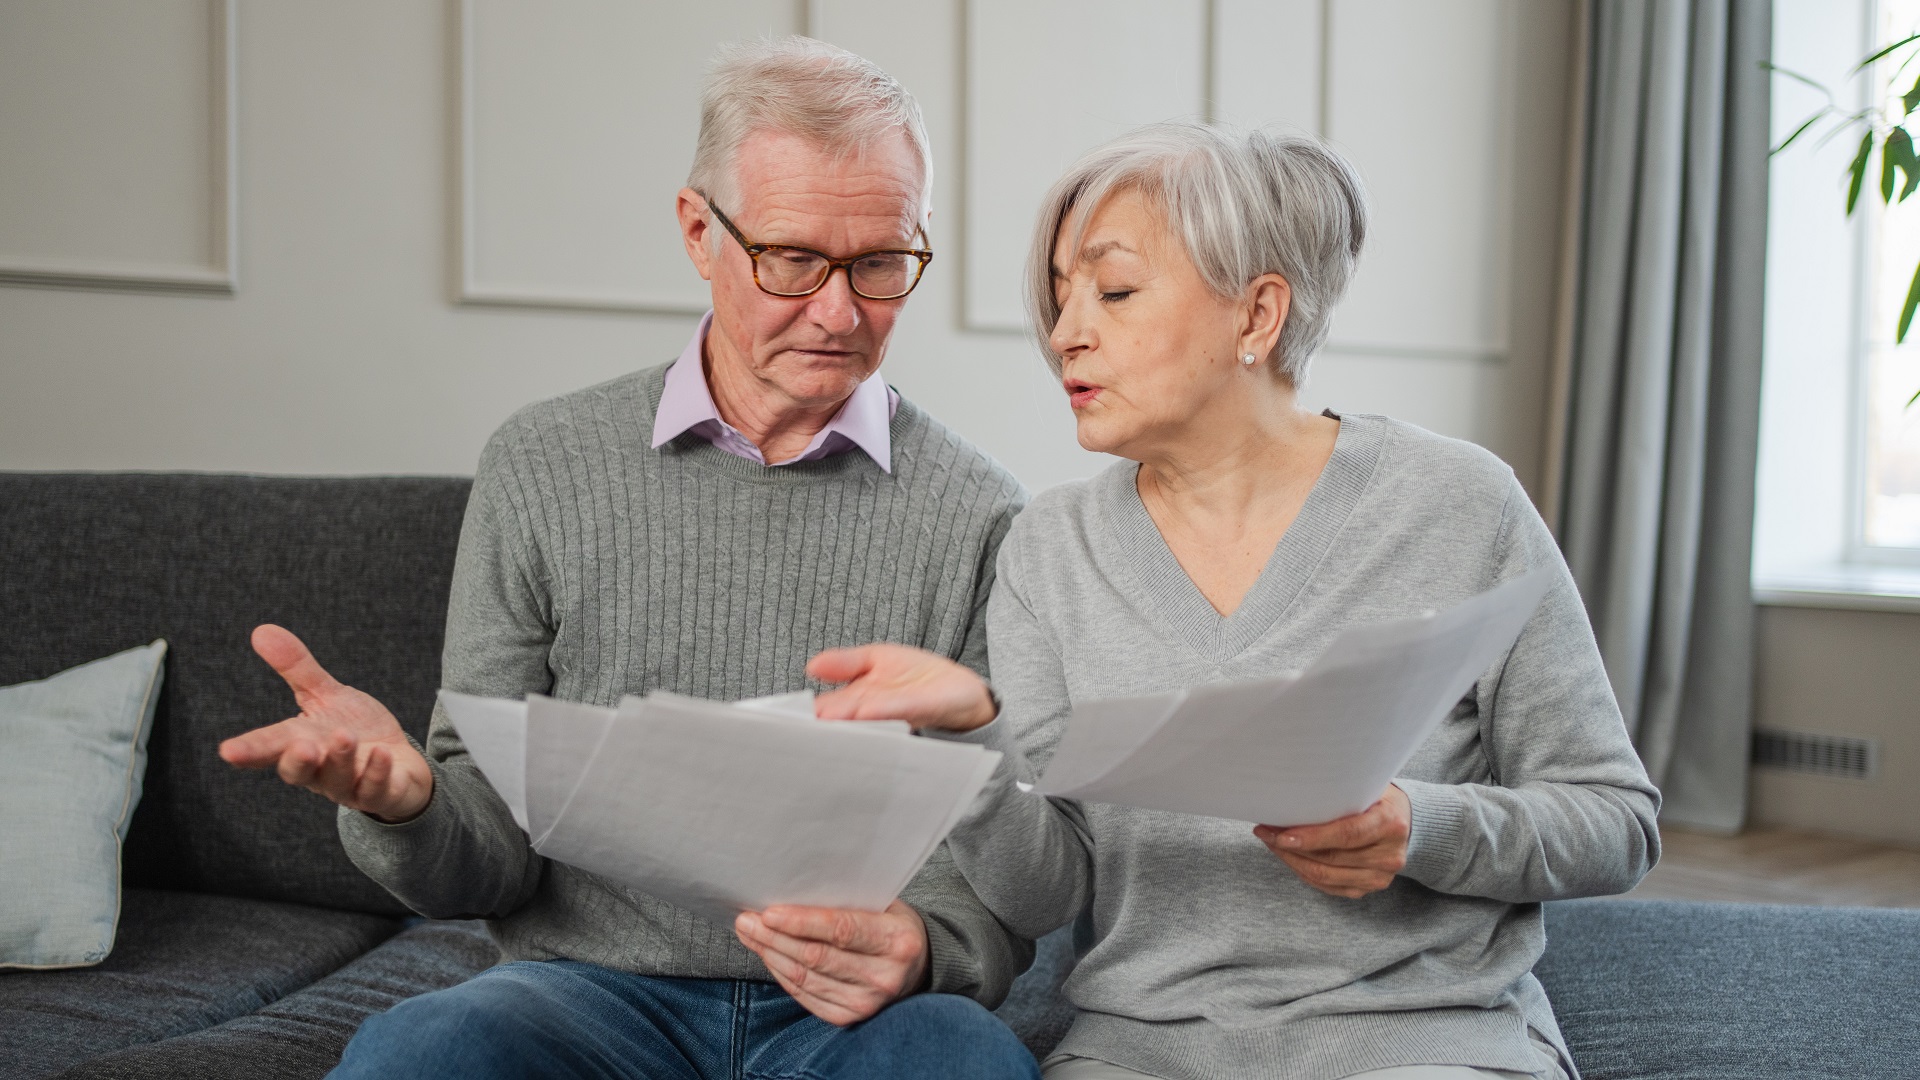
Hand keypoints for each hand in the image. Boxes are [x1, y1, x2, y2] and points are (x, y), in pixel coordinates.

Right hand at [218, 624, 433, 822]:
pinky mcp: (381, 793)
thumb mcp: (325, 696)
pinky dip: (378, 773)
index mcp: (300, 744)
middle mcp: (320, 770)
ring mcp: (349, 785)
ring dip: (341, 759)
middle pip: (298, 773)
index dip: (249, 751)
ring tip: (345, 736)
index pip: (268, 748)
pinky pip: (376, 789)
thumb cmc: (355, 729)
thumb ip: (297, 669)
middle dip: (296, 761)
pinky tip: (383, 753)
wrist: (399, 763)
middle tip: (301, 745)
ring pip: (337, 780)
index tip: (228, 751)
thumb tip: (261, 630)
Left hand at [734, 900, 930, 1024]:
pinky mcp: (848, 1018)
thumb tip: (793, 890)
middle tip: (746, 919)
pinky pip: (805, 995)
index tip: (769, 912)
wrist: (918, 968)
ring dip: (771, 954)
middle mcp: (883, 976)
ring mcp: (866, 1003)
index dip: (801, 922)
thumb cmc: (893, 926)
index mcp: (897, 941)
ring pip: (805, 978)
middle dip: (774, 937)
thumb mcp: (884, 905)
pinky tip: (768, 955)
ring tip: (750, 934)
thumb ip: (849, 899)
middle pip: (816, 956)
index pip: (841, 930)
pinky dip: (781, 974)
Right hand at [808, 643, 996, 731]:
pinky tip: (864, 711)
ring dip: (843, 725)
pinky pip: (897, 711)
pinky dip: (880, 711)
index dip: (800, 715)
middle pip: (838, 722)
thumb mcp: (876, 659)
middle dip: (816, 727)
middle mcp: (871, 714)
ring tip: (821, 724)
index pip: (821, 710)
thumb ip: (845, 663)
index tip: (777, 721)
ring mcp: (895, 716)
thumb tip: (811, 665)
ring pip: (862, 723)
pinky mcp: (921, 710)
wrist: (963, 693)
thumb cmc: (916, 679)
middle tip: (791, 732)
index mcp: (855, 702)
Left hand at [1254, 784, 1410, 898]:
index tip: (1281, 834)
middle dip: (1291, 846)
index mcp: (1390, 823)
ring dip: (1292, 860)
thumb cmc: (1380, 798)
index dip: (1312, 837)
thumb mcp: (1368, 785)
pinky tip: (1288, 855)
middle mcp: (1389, 855)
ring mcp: (1380, 877)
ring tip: (1271, 841)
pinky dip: (1303, 871)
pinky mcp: (1368, 888)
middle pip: (1330, 858)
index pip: (1346, 834)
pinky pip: (1328, 886)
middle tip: (1265, 831)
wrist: (1408, 822)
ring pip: (1325, 876)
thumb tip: (1293, 790)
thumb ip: (1341, 790)